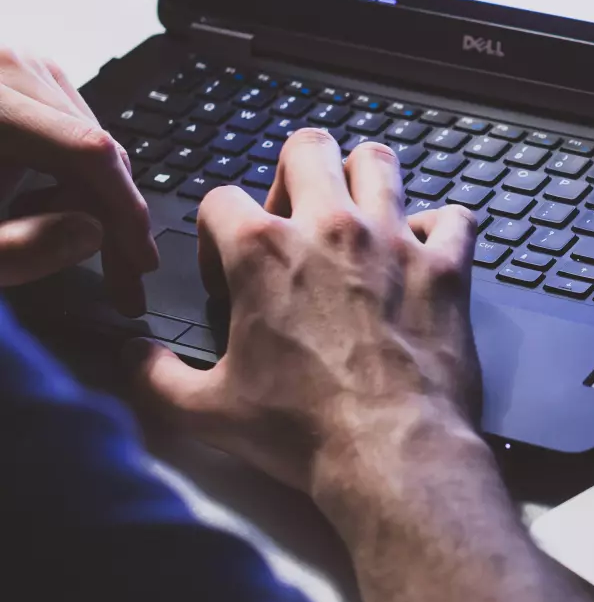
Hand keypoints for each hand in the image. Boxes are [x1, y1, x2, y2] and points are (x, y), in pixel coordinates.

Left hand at [0, 48, 157, 313]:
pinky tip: (42, 205)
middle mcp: (3, 65)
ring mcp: (10, 63)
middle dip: (114, 217)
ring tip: (56, 237)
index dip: (126, 212)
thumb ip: (17, 249)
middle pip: (95, 146)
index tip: (141, 264)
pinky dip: (70, 175)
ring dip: (91, 198)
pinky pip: (68, 129)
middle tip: (122, 280)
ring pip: (88, 140)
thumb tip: (91, 233)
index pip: (88, 151)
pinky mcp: (12, 74)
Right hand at [125, 130, 483, 512]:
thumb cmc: (304, 432)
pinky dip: (441, 228)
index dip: (216, 232)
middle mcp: (329, 229)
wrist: (392, 453)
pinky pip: (455, 217)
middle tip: (297, 215)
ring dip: (366, 179)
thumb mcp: (206, 411)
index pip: (221, 198)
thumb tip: (132, 356)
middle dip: (295, 172)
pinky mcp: (445, 267)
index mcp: (262, 252)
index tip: (228, 270)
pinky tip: (426, 252)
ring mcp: (393, 241)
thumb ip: (155, 376)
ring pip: (380, 162)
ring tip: (359, 213)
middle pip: (308, 148)